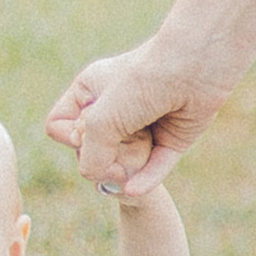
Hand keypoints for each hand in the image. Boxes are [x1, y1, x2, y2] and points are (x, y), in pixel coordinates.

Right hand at [45, 39, 233, 200]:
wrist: (196, 66)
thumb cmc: (142, 81)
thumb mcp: (102, 119)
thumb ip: (90, 156)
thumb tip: (100, 182)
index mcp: (89, 91)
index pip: (59, 126)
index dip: (69, 136)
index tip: (85, 129)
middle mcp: (114, 109)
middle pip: (92, 151)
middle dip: (106, 150)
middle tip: (123, 135)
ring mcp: (143, 125)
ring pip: (123, 163)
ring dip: (130, 161)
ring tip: (143, 141)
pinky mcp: (171, 139)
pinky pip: (153, 169)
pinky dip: (144, 179)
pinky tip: (134, 190)